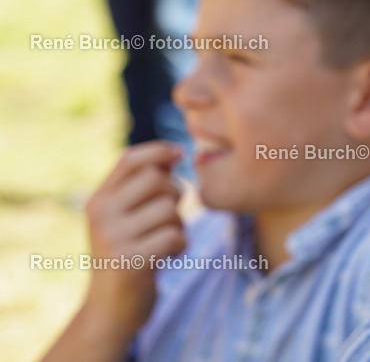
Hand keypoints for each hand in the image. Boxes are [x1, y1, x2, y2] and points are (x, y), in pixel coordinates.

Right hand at [81, 142, 186, 338]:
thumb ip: (142, 188)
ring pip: (169, 209)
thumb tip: (173, 155)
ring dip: (178, 225)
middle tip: (169, 217)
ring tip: (164, 241)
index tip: (180, 154)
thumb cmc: (128, 255)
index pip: (130, 159)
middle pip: (157, 180)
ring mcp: (113, 238)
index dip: (160, 150)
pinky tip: (167, 257)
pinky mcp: (130, 261)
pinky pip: (175, 236)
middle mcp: (101, 215)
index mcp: (98, 200)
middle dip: (175, 194)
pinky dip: (180, 246)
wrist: (109, 310)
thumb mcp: (125, 219)